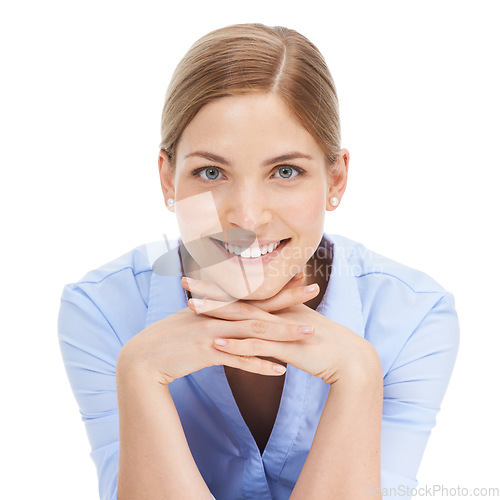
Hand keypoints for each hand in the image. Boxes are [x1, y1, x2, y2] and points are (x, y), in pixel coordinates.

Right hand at [117, 272, 318, 384]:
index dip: (277, 287)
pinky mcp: (205, 352)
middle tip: (316, 290)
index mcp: (216, 306)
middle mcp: (217, 315)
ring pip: (254, 332)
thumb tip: (234, 315)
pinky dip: (259, 365)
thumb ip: (214, 314)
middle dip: (289, 301)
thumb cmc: (169, 339)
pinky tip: (280, 371)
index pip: (252, 294)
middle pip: (259, 307)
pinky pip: (238, 360)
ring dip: (284, 334)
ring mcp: (212, 332)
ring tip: (309, 334)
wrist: (142, 357)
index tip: (300, 280)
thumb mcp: (193, 320)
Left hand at [183, 275, 381, 385]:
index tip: (198, 278)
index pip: (244, 292)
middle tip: (184, 281)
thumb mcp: (299, 326)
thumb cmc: (323, 344)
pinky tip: (216, 343)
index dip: (221, 285)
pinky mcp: (287, 347)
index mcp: (279, 306)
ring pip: (243, 318)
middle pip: (238, 299)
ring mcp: (281, 329)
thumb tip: (266, 316)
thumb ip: (281, 319)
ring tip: (192, 307)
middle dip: (210, 291)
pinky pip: (258, 346)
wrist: (349, 359)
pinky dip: (236, 345)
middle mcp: (277, 313)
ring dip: (217, 312)